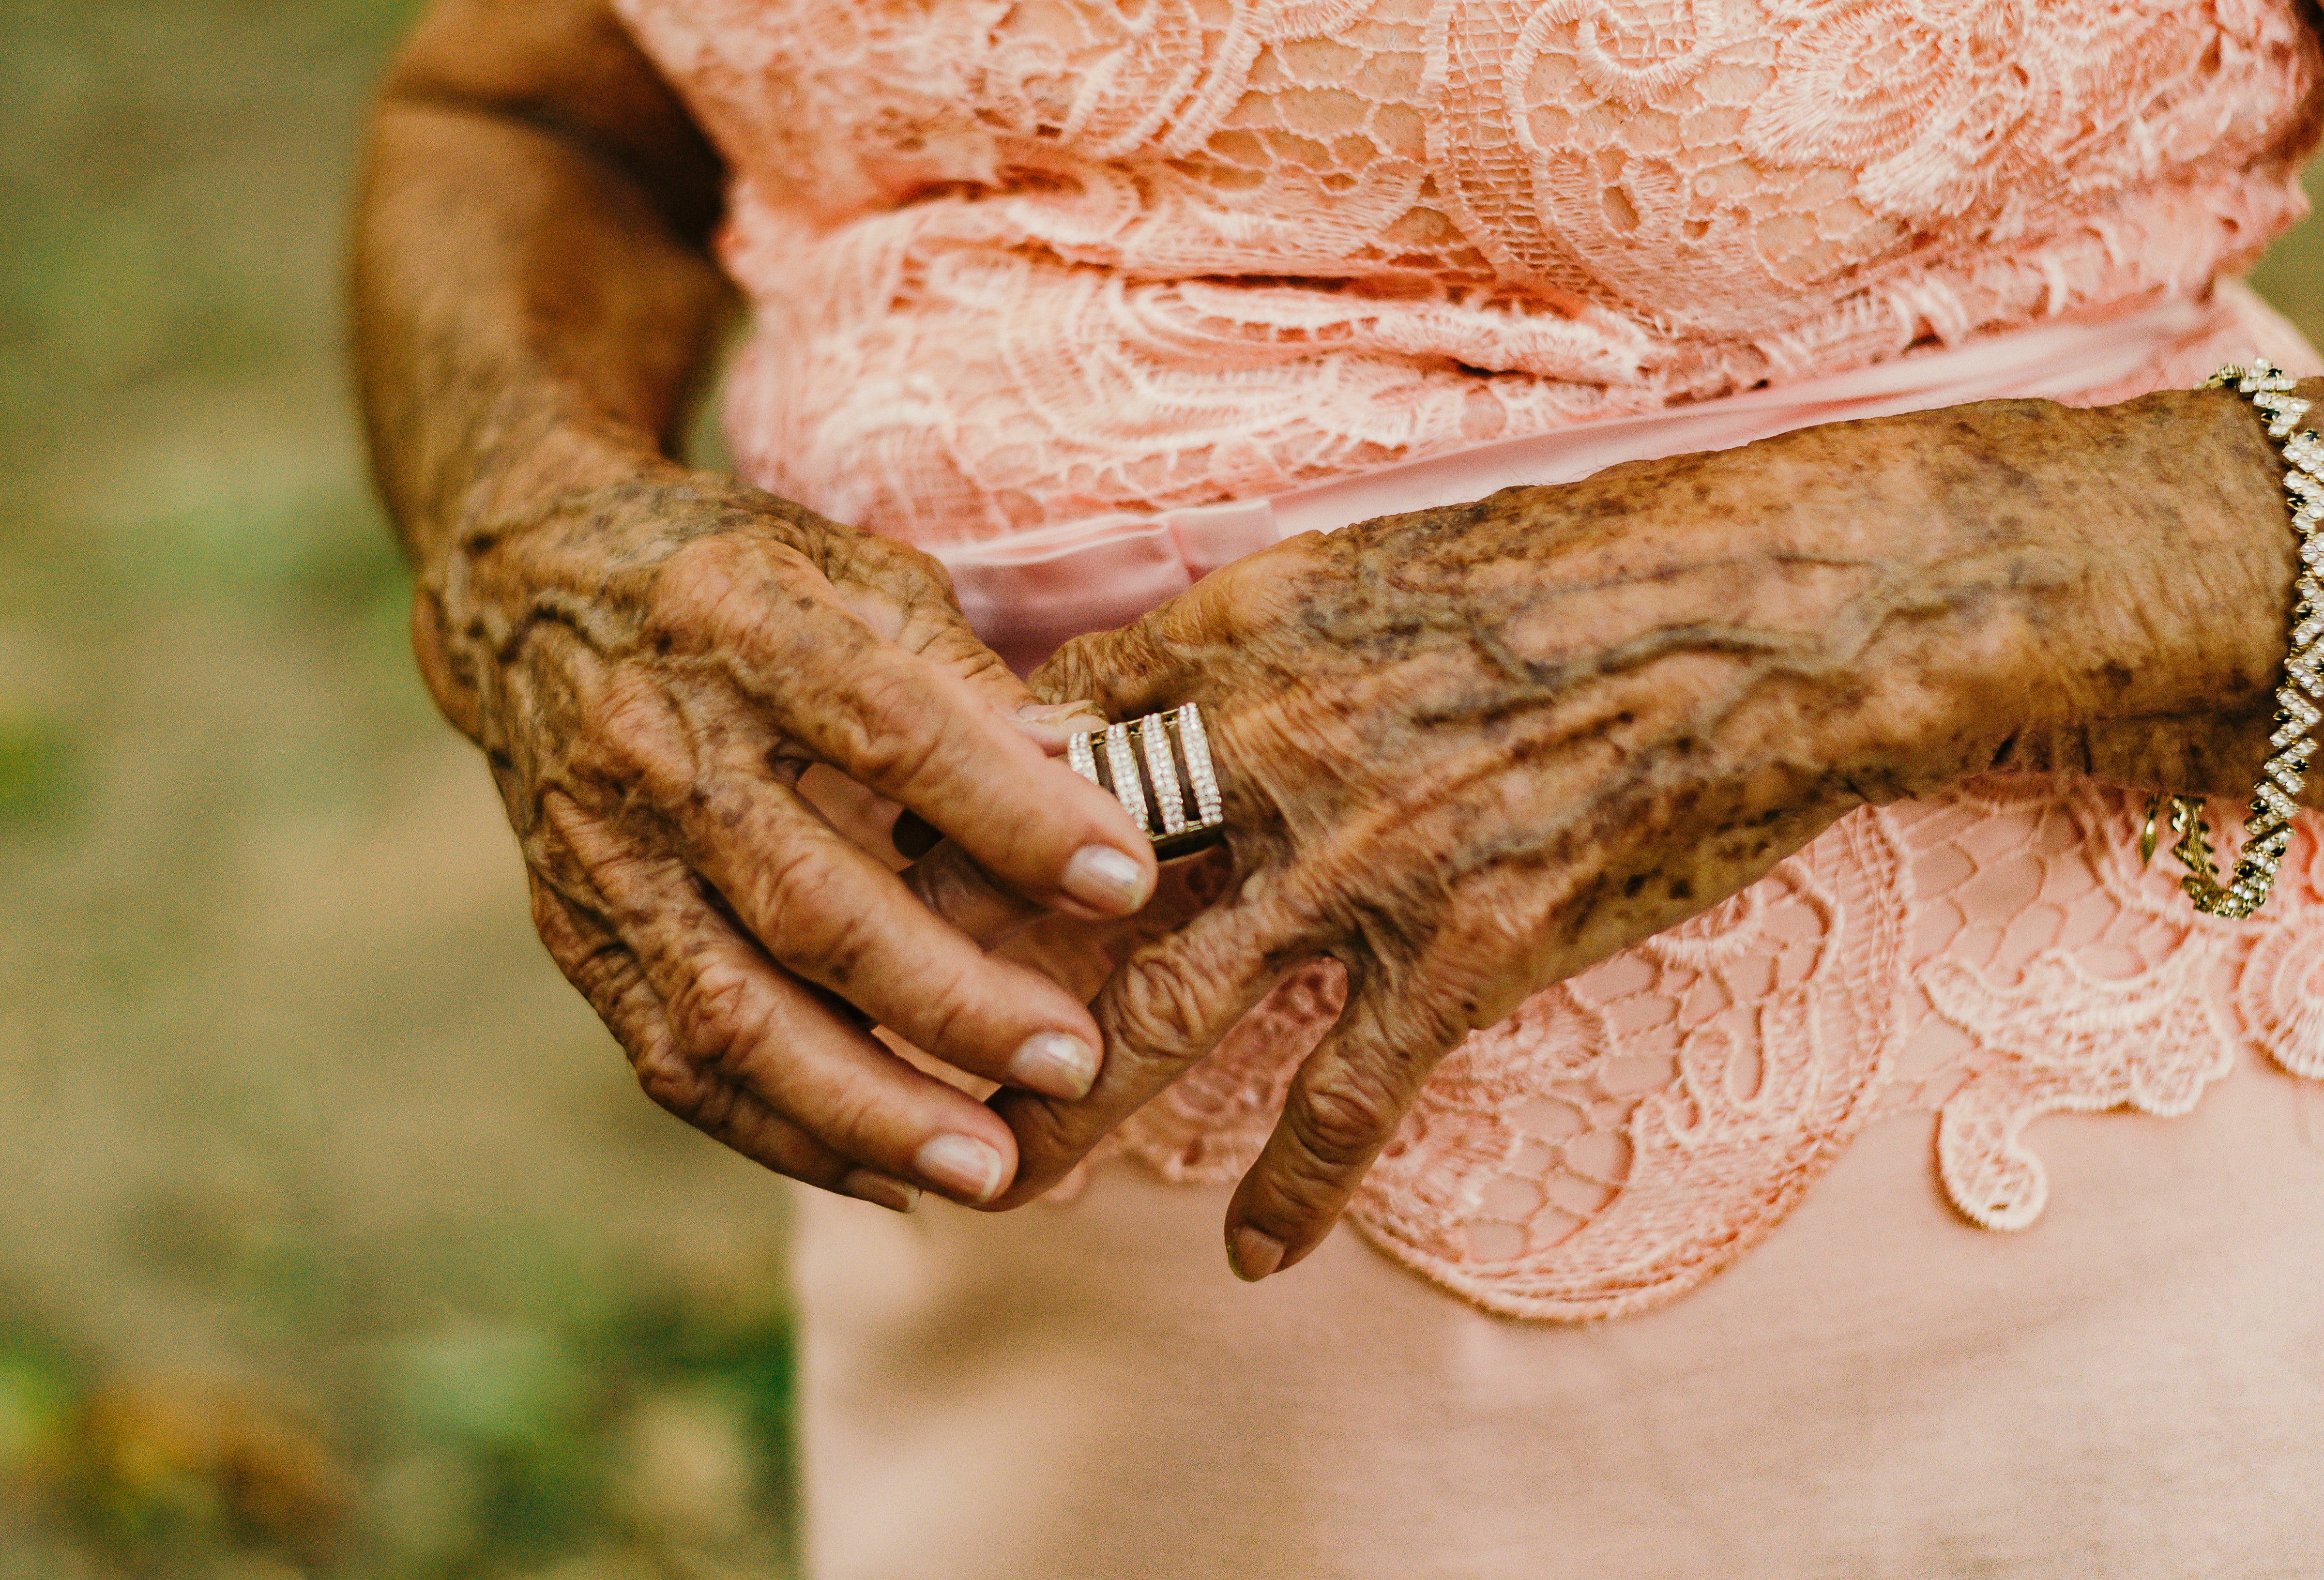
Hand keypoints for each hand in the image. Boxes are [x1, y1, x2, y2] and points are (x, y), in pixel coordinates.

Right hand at [412, 466, 1157, 1208]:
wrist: (530, 584)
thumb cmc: (747, 582)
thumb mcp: (858, 578)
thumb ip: (970, 684)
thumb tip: (1101, 778)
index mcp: (736, 622)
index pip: (889, 729)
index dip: (1013, 813)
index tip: (1128, 881)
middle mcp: (651, 744)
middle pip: (808, 901)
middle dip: (950, 999)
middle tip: (1071, 1061)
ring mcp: (599, 853)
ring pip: (731, 1011)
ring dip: (865, 1106)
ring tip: (988, 1171)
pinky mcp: (574, 932)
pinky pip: (674, 1060)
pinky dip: (784, 1133)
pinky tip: (891, 1180)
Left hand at [983, 399, 2260, 1278]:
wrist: (1777, 608)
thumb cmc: (1584, 564)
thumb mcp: (1381, 557)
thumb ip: (1252, 635)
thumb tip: (1149, 683)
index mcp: (1246, 629)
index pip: (1042, 730)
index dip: (951, 806)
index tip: (890, 862)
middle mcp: (1275, 744)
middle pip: (1057, 883)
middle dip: (954, 972)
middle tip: (881, 1042)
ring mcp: (1366, 857)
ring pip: (1159, 1012)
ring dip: (1069, 1109)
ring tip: (1000, 1176)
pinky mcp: (1468, 952)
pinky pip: (1343, 1101)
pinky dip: (1288, 1191)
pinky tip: (1247, 1257)